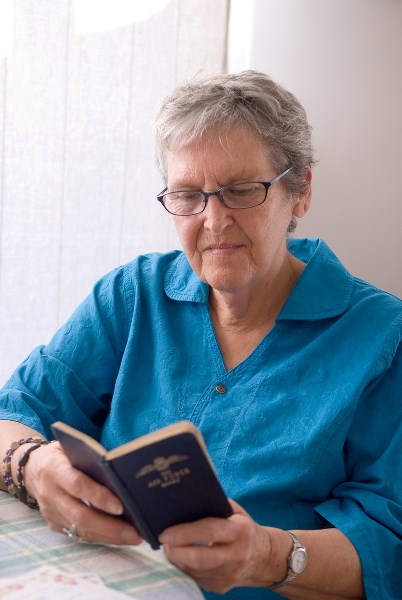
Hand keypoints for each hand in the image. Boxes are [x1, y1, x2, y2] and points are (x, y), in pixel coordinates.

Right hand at [21, 442, 141, 545]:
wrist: (32, 468)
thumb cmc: (63, 455)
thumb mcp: (73, 449)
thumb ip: (92, 458)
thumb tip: (123, 473)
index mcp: (55, 469)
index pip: (77, 485)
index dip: (98, 496)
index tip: (120, 506)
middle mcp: (51, 493)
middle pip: (80, 515)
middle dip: (110, 526)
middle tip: (135, 532)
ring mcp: (51, 512)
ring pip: (80, 530)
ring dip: (109, 536)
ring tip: (133, 537)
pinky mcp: (54, 524)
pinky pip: (79, 534)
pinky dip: (101, 537)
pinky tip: (119, 537)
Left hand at [159, 499, 283, 593]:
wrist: (264, 557)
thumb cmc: (243, 527)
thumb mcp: (236, 511)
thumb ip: (215, 505)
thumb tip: (186, 502)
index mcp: (241, 531)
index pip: (209, 531)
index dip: (185, 532)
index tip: (165, 531)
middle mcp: (237, 555)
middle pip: (199, 558)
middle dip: (175, 550)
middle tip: (163, 541)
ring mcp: (230, 575)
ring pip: (194, 571)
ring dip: (177, 559)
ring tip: (169, 546)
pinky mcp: (222, 587)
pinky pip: (196, 579)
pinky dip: (185, 567)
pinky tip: (181, 557)